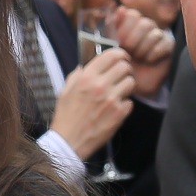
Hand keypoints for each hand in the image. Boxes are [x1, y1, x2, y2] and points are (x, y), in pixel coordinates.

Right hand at [47, 47, 134, 161]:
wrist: (69, 141)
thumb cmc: (66, 117)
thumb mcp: (65, 91)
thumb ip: (76, 76)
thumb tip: (83, 66)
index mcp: (87, 77)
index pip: (111, 55)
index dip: (120, 53)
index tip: (122, 57)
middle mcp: (100, 86)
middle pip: (125, 67)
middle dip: (125, 69)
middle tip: (122, 75)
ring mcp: (111, 100)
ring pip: (131, 82)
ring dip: (127, 85)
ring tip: (120, 91)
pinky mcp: (119, 114)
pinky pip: (130, 102)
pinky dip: (125, 104)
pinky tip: (116, 108)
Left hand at [108, 7, 175, 97]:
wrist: (133, 82)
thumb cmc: (120, 63)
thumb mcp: (111, 45)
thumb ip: (112, 27)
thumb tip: (120, 8)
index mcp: (131, 22)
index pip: (131, 14)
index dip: (125, 28)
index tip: (119, 42)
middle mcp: (145, 25)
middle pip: (144, 23)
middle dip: (133, 39)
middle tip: (127, 51)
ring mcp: (158, 34)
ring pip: (154, 34)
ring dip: (142, 48)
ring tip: (137, 58)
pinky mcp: (169, 45)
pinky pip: (164, 44)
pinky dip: (153, 54)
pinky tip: (148, 61)